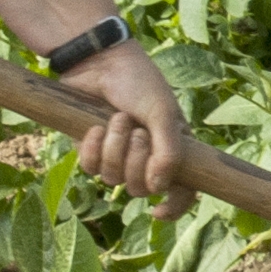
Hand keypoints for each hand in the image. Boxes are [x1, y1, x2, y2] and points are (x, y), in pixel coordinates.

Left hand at [61, 42, 191, 217]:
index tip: (157, 210)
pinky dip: (92, 148)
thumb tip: (158, 188)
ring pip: (112, 178)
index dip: (173, 207)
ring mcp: (117, 154)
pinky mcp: (91, 148)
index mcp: (172, 149)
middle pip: (140, 188)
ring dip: (114, 148)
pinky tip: (95, 127)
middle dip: (136, 161)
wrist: (100, 61)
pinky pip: (89, 167)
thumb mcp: (163, 113)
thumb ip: (168, 152)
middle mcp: (146, 156)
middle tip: (137, 131)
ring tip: (116, 119)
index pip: (181, 191)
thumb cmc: (139, 82)